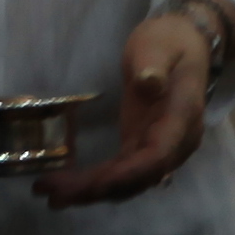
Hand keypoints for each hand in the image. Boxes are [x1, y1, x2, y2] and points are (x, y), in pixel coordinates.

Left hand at [47, 9, 217, 206]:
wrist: (185, 44)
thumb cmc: (170, 41)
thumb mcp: (160, 45)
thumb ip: (155, 65)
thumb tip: (150, 84)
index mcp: (182, 117)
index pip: (158, 156)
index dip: (128, 174)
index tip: (95, 184)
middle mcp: (175, 142)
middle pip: (138, 177)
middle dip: (97, 188)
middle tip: (52, 193)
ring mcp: (160, 147)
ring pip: (129, 181)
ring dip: (91, 191)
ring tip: (50, 194)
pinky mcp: (142, 145)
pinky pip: (122, 172)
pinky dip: (96, 182)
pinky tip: (68, 186)